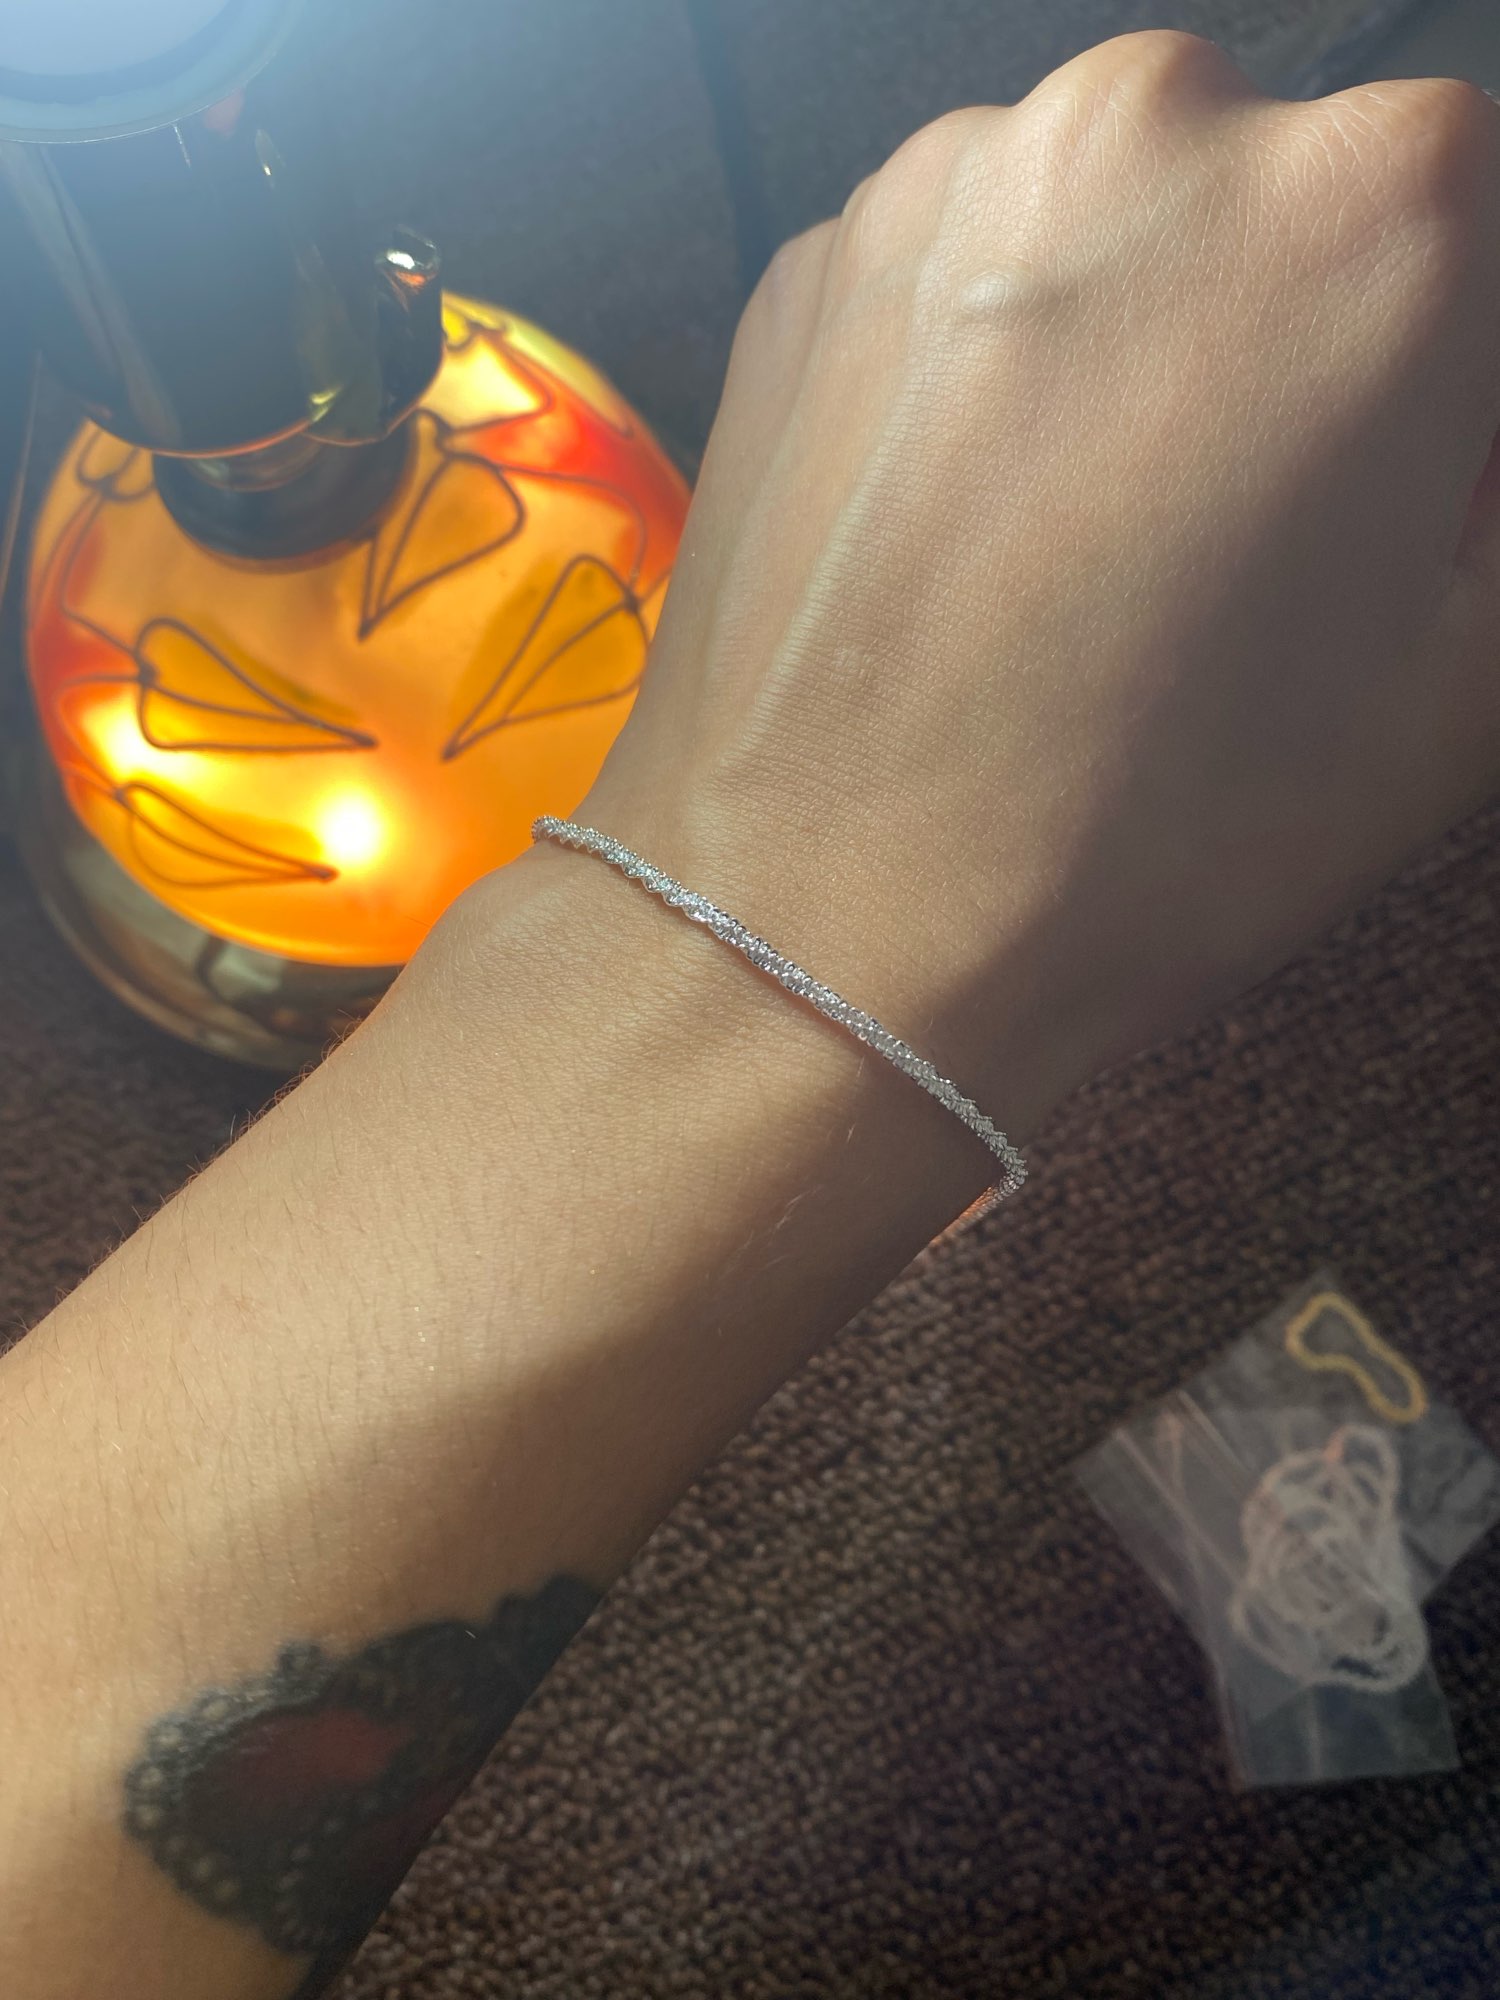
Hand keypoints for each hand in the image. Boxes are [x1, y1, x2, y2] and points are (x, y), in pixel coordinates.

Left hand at [579, 31, 1499, 1118]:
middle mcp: (1151, 128)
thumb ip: (1496, 487)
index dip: (1446, 378)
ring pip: (1112, 226)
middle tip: (1232, 537)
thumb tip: (1452, 422)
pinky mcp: (811, 262)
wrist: (829, 924)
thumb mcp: (1466, 672)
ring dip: (1129, 345)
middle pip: (1287, 196)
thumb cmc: (1153, 836)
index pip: (1478, 221)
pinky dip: (988, 368)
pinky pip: (962, 276)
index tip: (1388, 486)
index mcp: (1373, 202)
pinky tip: (971, 534)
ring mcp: (949, 181)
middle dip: (1290, 339)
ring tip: (1082, 551)